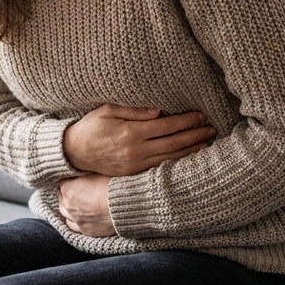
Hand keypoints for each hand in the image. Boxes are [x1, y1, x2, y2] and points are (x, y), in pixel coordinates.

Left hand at [57, 174, 115, 236]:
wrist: (124, 205)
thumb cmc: (112, 185)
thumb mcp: (96, 171)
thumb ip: (85, 172)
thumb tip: (83, 169)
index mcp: (67, 187)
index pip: (62, 182)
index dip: (70, 180)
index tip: (76, 179)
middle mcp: (68, 204)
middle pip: (61, 197)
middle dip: (67, 193)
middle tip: (77, 190)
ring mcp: (75, 218)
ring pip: (64, 212)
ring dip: (68, 207)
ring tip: (76, 203)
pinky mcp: (84, 229)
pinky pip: (72, 225)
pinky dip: (74, 220)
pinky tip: (79, 216)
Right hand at [63, 105, 214, 176]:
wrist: (73, 152)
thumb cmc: (89, 126)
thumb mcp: (107, 110)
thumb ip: (134, 110)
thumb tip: (158, 111)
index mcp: (131, 133)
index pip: (167, 126)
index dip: (186, 121)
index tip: (200, 115)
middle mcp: (136, 151)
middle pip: (173, 143)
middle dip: (195, 135)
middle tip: (212, 129)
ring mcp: (135, 165)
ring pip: (170, 158)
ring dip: (190, 151)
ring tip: (206, 143)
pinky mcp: (132, 174)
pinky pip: (159, 168)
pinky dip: (175, 162)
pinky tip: (186, 158)